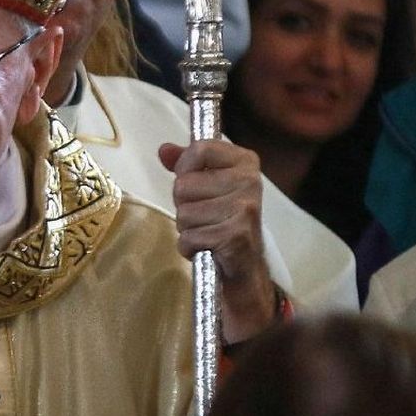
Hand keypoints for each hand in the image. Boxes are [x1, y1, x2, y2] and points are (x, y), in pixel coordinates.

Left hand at [159, 140, 276, 342]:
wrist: (244, 265)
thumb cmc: (221, 218)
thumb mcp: (205, 185)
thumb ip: (185, 164)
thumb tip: (164, 149)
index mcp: (245, 161)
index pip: (199, 149)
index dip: (184, 168)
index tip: (195, 182)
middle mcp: (250, 181)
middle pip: (183, 185)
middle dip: (184, 205)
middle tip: (204, 215)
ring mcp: (245, 209)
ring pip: (184, 213)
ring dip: (187, 227)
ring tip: (207, 230)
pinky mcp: (235, 236)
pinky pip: (189, 237)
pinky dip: (189, 246)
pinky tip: (207, 247)